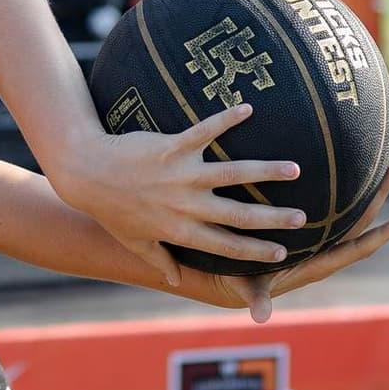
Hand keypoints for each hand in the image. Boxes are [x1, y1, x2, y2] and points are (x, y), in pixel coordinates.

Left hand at [51, 102, 310, 286]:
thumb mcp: (134, 242)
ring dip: (265, 171)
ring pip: (231, 174)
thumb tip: (177, 281)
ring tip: (295, 168)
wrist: (85, 172)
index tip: (282, 254)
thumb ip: (160, 261)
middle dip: (272, 218)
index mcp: (179, 230)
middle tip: (303, 218)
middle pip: (237, 214)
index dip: (254, 252)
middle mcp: (184, 206)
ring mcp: (180, 175)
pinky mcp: (171, 147)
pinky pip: (203, 131)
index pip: (225, 246)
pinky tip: (248, 108)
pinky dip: (226, 119)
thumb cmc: (109, 209)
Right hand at [186, 165, 388, 322]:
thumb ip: (257, 300)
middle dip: (380, 195)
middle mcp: (327, 251)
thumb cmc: (242, 282)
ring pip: (354, 212)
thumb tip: (260, 318)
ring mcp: (321, 238)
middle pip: (363, 222)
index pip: (357, 249)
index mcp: (319, 265)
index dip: (382, 236)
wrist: (240, 281)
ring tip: (387, 161)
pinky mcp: (311, 228)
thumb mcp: (248, 289)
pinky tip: (352, 165)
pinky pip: (337, 208)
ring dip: (371, 188)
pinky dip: (349, 189)